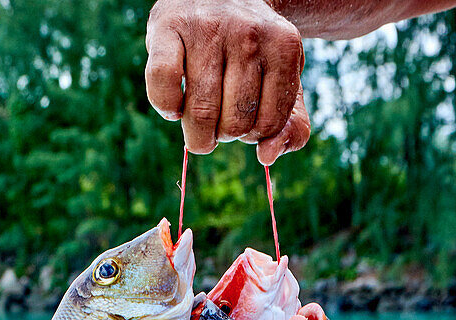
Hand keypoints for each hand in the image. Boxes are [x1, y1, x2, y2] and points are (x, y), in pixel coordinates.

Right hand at [145, 0, 310, 163]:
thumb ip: (291, 127)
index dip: (252, 135)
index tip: (244, 118)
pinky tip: (174, 109)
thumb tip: (267, 156)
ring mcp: (207, 28)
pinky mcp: (168, 27)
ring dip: (196, 134)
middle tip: (219, 117)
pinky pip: (163, 84)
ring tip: (197, 120)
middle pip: (235, 123)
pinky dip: (166, 109)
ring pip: (202, 113)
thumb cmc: (252, 52)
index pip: (268, 125)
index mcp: (283, 46)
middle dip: (224, 136)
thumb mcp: (284, 82)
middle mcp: (247, 33)